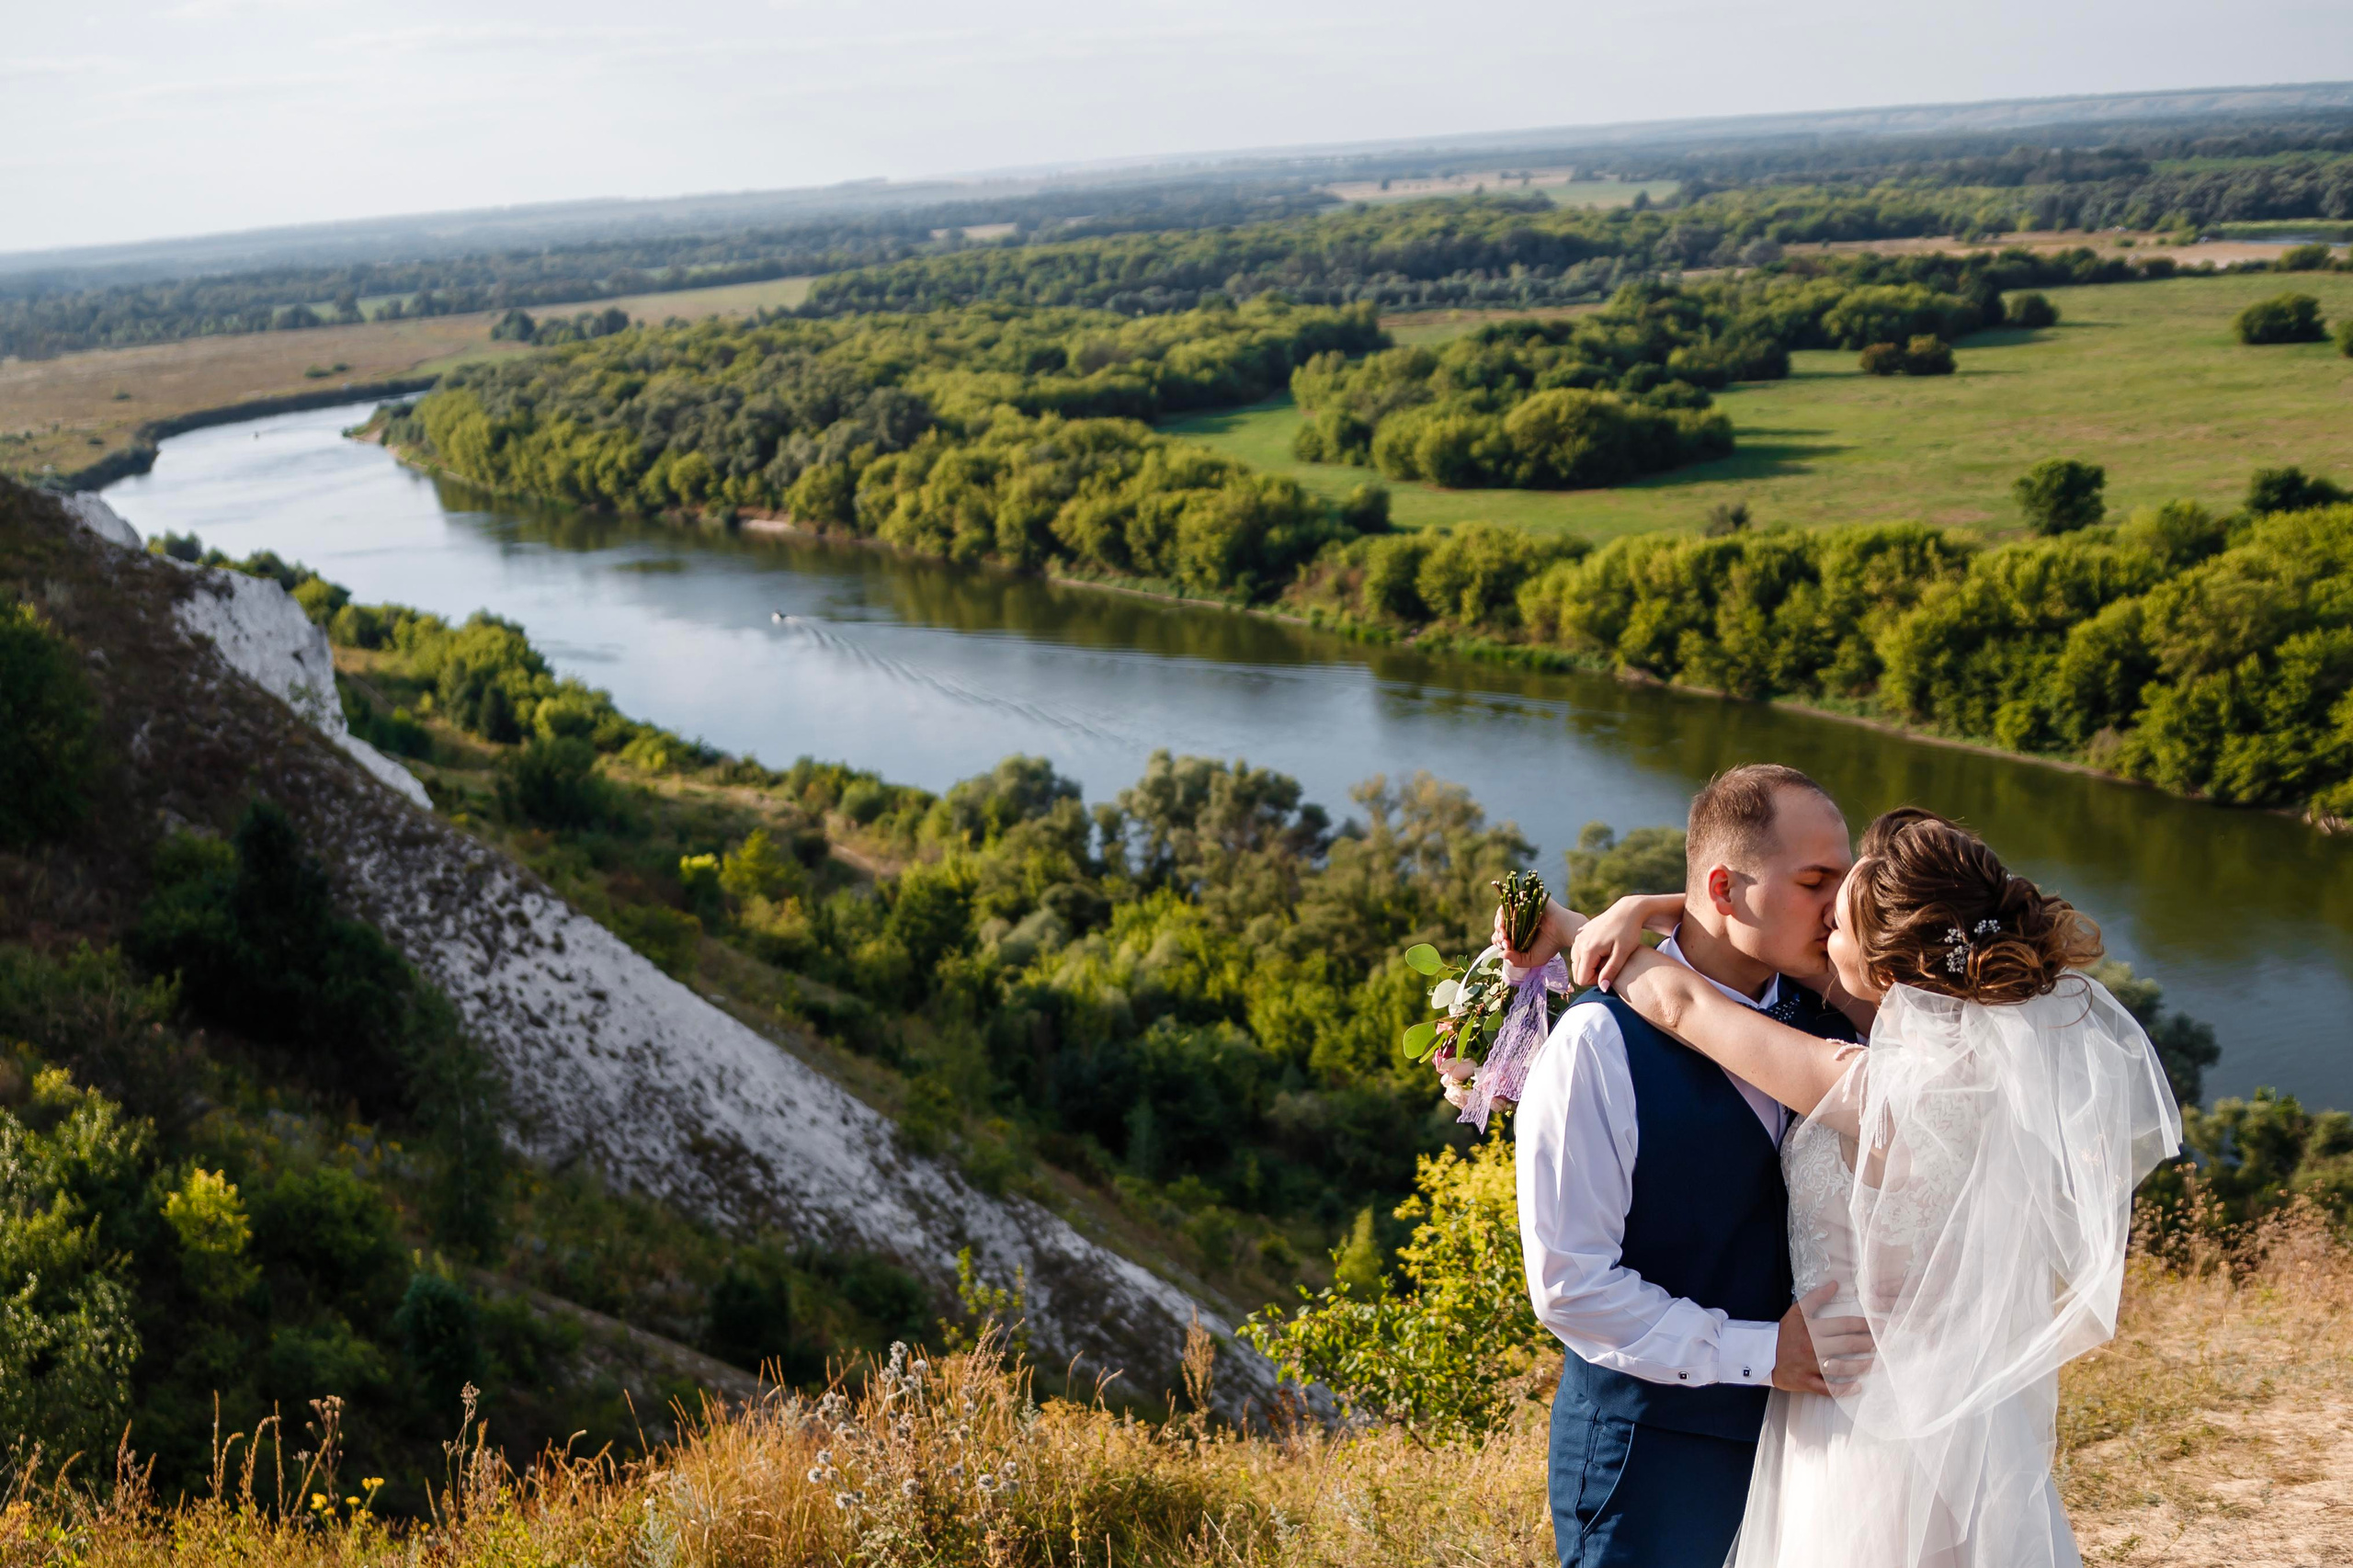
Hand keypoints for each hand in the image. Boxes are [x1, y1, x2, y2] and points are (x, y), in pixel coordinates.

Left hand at [1493, 896, 1580, 970]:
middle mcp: (1518, 920)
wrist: (1564, 932)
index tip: (1504, 946)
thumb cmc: (1550, 946)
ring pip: (1502, 913)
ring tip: (1504, 933)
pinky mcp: (1525, 898)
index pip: (1501, 935)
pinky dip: (1505, 911)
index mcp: (1518, 933)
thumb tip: (1501, 954)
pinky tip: (1507, 923)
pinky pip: (1510, 901)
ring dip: (1499, 923)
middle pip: (1500, 924)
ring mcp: (1521, 909)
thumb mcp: (1531, 959)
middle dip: (1498, 934)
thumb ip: (1516, 961)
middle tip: (1504, 941)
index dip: (1499, 940)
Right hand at [1570, 895, 1667, 988]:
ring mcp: (1577, 938)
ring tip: (1607, 957)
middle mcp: (1578, 944)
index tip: (1611, 971)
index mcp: (1587, 950)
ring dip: (1590, 966)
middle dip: (1592, 975)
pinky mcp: (1579, 934)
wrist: (1627, 910)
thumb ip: (1611, 971)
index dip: (1596, 981)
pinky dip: (1588, 958)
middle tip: (1610, 965)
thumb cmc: (1629, 931)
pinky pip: (1578, 955)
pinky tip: (1602, 951)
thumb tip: (1602, 988)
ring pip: (1577, 965)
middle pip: (1577, 974)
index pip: (1582, 979)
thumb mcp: (1623, 953)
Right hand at [1772, 1282, 1872, 1396]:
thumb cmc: (1783, 1333)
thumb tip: (1835, 1284)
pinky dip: (1843, 1389)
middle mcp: (1814, 1347)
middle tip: (1886, 1344)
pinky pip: (1828, 1388)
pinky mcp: (1807, 1382)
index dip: (1866, 1325)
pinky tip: (1858, 1386)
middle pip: (1848, 1344)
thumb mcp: (1797, 1311)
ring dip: (1862, 1365)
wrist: (1761, 1354)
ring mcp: (1811, 1366)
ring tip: (1877, 1363)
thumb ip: (1816, 1297)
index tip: (1881, 1326)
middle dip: (1870, 1344)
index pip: (1845, 1324)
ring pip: (1842, 1367)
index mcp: (1813, 1328)